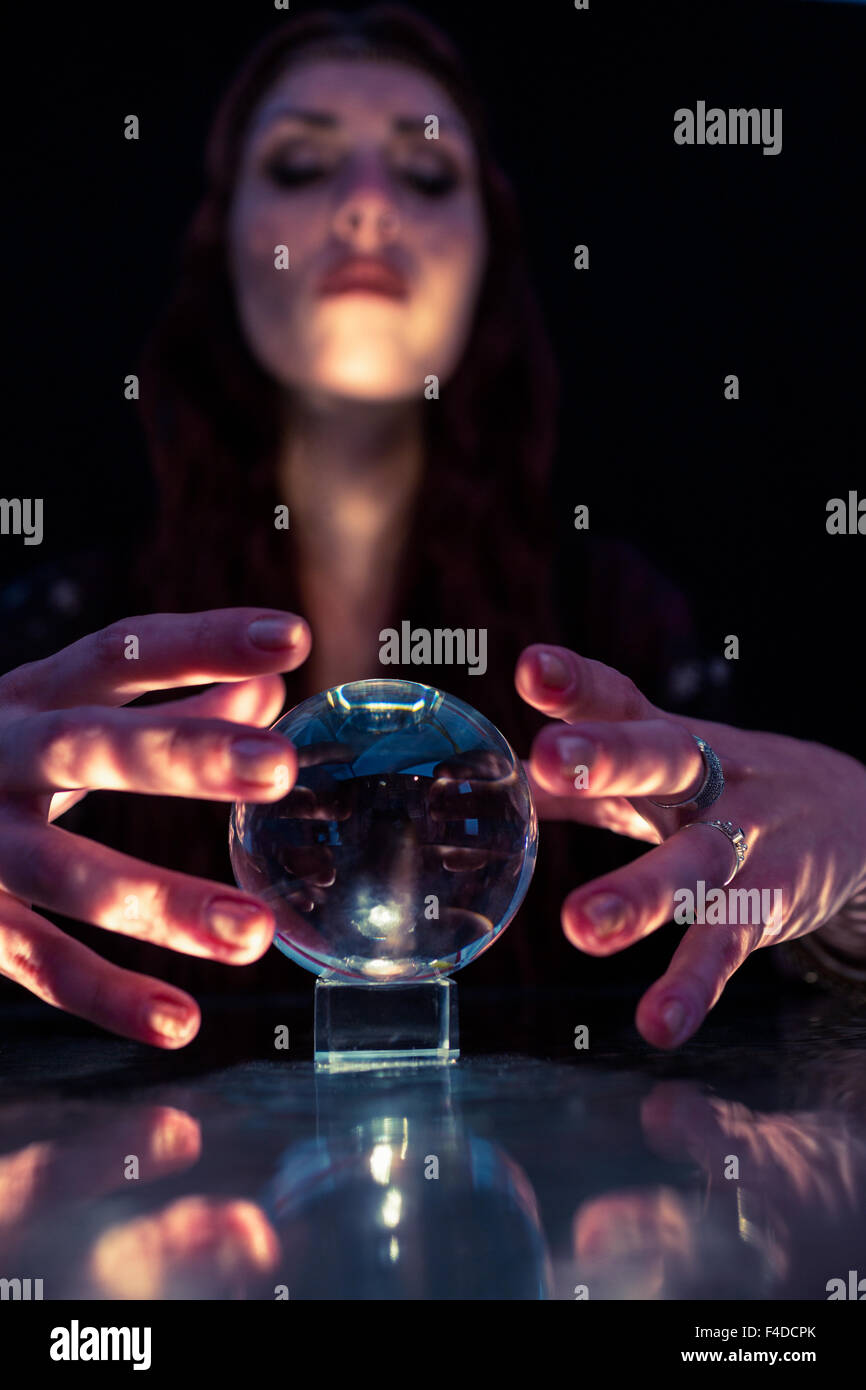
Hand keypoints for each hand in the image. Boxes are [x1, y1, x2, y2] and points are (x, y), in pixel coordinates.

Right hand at [0, 609, 311, 1047]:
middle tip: (279, 766)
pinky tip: (180, 1022)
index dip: (202, 643)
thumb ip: (165, 703)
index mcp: (34, 696)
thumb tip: (270, 684)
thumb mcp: (58, 712)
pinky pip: (38, 961)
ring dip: (161, 902)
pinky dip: (107, 996)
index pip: (119, 653)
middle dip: (184, 754)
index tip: (291, 638)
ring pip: (65, 871)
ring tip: (253, 932)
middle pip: (91, 747)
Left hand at [515, 644, 865, 1048]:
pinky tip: (659, 1024)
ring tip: (582, 925)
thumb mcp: (661, 775)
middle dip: (608, 757)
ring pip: (696, 861)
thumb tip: (497, 781)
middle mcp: (711, 779)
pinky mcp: (770, 902)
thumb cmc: (724, 788)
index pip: (622, 699)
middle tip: (549, 759)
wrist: (854, 813)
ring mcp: (746, 840)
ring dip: (640, 893)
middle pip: (664, 759)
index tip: (531, 668)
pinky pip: (729, 945)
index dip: (577, 683)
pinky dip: (694, 986)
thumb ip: (581, 785)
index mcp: (672, 739)